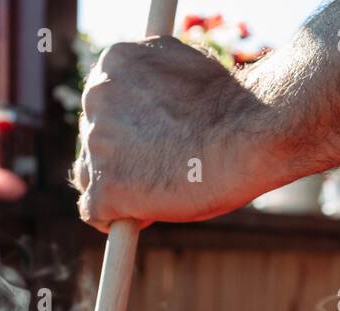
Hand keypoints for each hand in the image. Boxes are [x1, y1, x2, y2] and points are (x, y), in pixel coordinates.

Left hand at [73, 36, 277, 230]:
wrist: (248, 136)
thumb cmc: (231, 106)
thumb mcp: (186, 73)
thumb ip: (155, 85)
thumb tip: (153, 102)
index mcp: (113, 62)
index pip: (105, 103)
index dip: (130, 129)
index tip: (155, 142)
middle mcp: (96, 96)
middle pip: (95, 138)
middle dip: (123, 157)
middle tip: (163, 169)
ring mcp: (96, 144)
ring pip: (90, 175)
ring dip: (117, 187)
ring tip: (159, 191)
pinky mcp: (104, 188)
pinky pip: (95, 212)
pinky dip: (116, 220)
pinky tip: (146, 217)